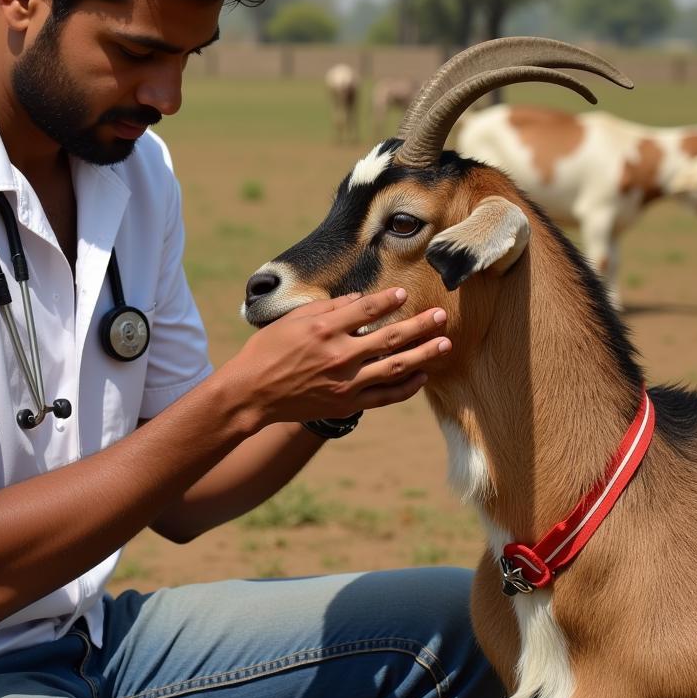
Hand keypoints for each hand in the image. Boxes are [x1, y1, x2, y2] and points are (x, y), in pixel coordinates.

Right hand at [226, 287, 449, 428]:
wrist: (251, 394)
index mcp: (323, 330)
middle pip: (390, 338)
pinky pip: (384, 396)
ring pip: (394, 368)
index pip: (366, 310)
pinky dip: (406, 387)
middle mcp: (338, 356)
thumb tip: (359, 299)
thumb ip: (327, 308)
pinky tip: (421, 375)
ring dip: (423, 355)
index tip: (404, 293)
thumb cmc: (266, 351)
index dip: (388, 300)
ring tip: (445, 344)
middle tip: (442, 316)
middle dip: (420, 325)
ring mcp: (344, 383)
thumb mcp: (291, 320)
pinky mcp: (346, 404)